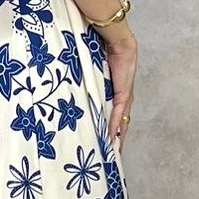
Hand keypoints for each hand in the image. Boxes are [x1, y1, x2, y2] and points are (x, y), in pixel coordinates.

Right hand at [100, 27, 136, 148]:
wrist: (117, 42)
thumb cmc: (105, 52)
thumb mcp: (95, 73)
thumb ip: (89, 83)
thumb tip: (73, 88)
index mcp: (116, 93)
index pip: (116, 117)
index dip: (113, 131)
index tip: (108, 144)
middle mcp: (123, 98)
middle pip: (121, 125)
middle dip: (117, 141)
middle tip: (111, 156)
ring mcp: (124, 97)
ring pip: (122, 123)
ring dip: (117, 138)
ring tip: (112, 153)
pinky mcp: (123, 94)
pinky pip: (118, 114)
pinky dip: (114, 127)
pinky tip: (111, 139)